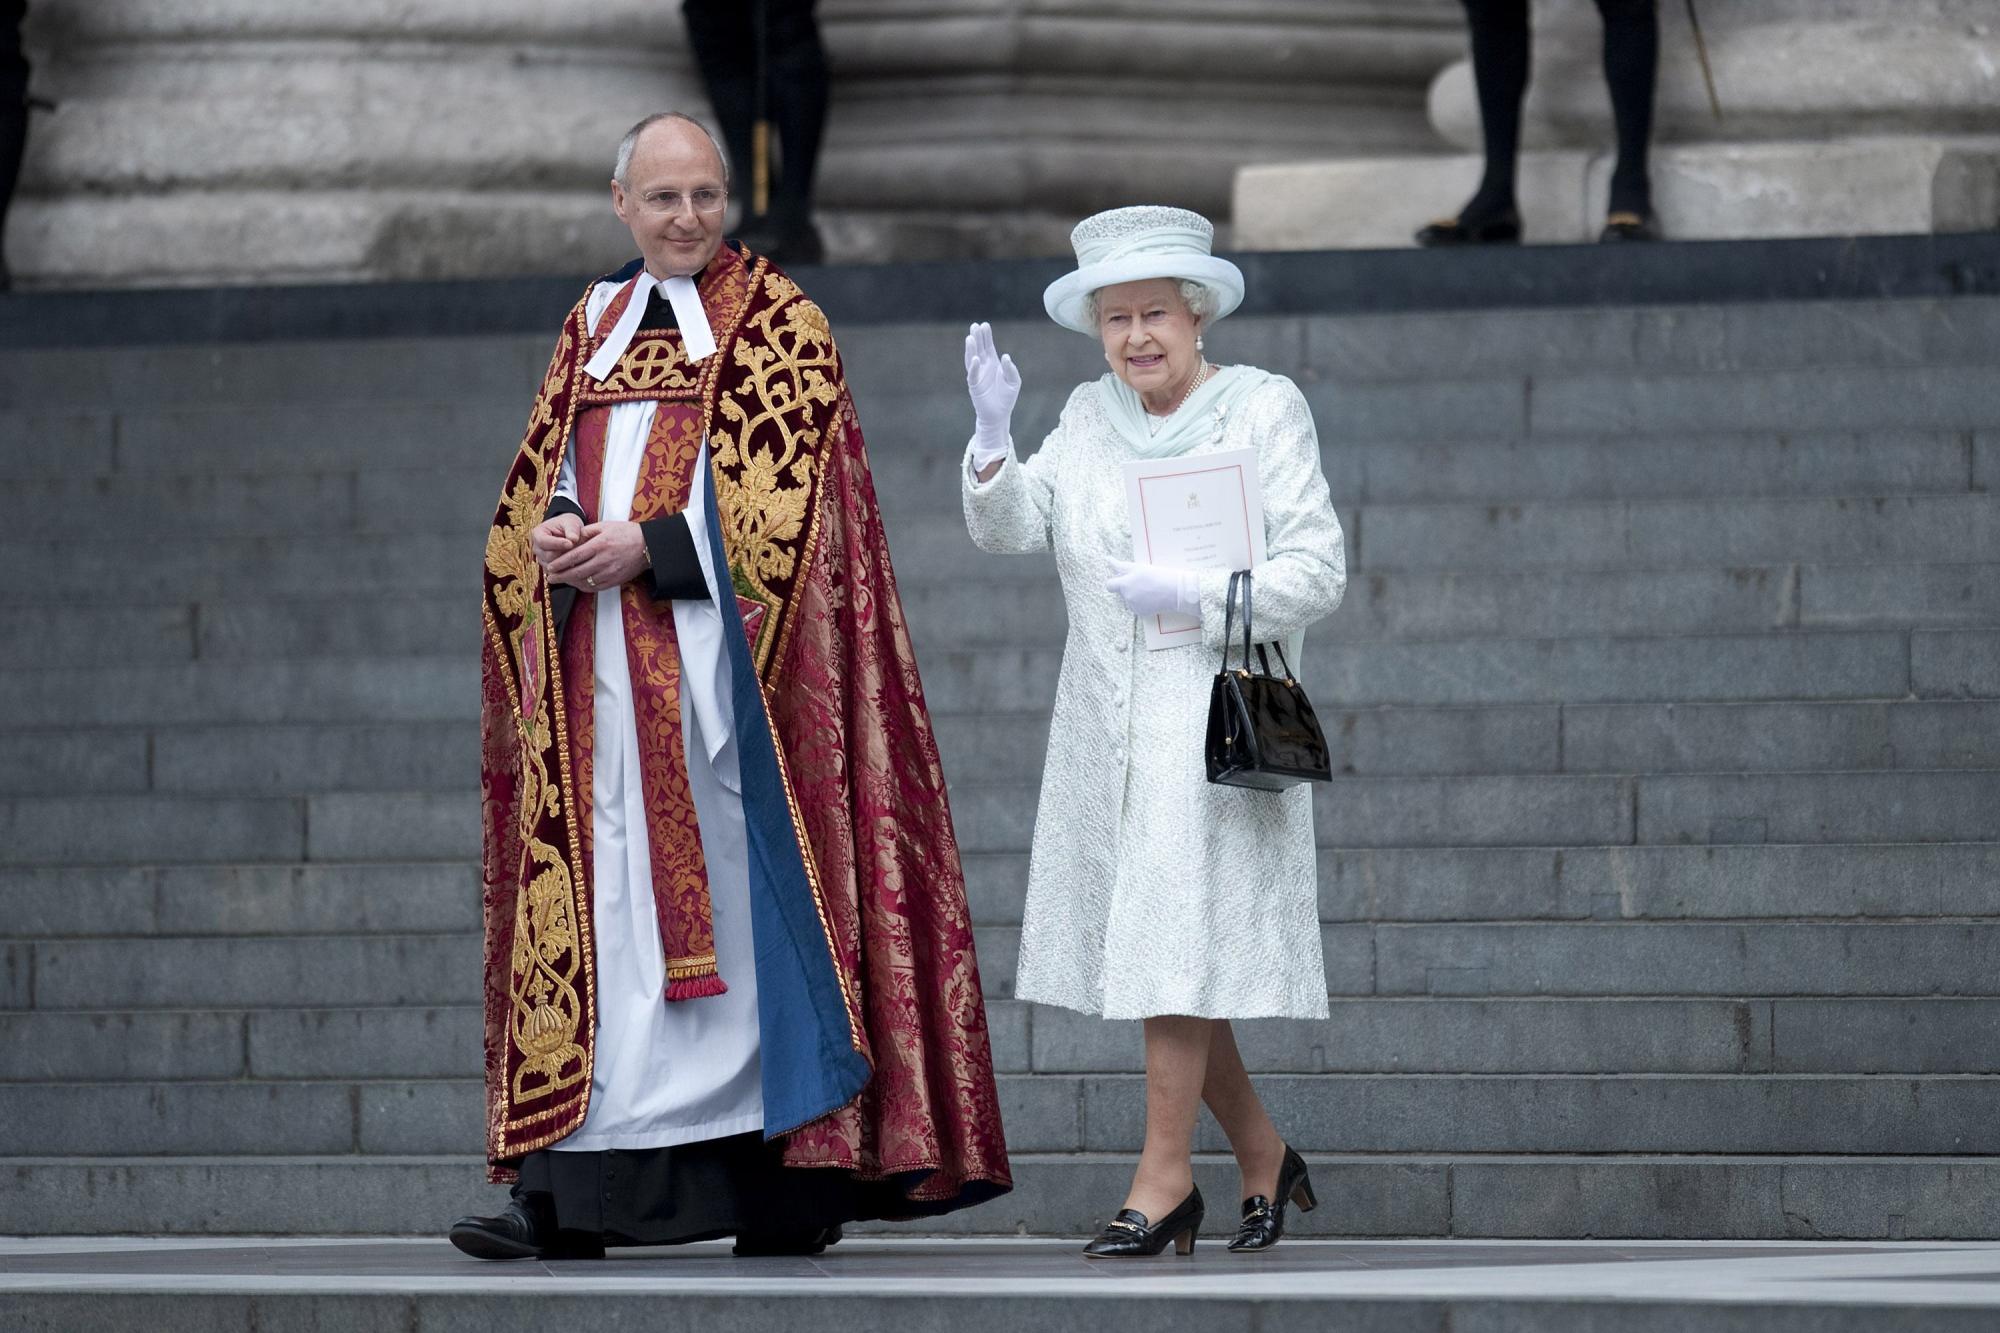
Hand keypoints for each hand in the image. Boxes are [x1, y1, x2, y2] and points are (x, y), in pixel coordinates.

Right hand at [530, 513, 583, 570]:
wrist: (567, 532)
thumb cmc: (568, 524)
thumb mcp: (570, 522)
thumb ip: (572, 529)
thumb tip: (573, 539)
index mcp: (537, 534)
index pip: (543, 541)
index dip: (557, 544)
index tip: (570, 543)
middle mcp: (537, 549)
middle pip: (548, 556)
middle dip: (564, 554)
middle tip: (579, 552)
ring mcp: (541, 560)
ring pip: (553, 567)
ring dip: (566, 563)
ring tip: (580, 558)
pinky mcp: (549, 569)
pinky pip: (557, 574)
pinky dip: (568, 571)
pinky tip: (578, 566)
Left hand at [546, 520, 647, 592]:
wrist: (647, 545)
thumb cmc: (626, 533)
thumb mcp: (605, 526)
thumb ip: (586, 532)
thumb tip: (570, 539)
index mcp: (600, 544)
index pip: (575, 556)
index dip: (561, 563)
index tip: (551, 567)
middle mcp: (604, 560)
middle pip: (577, 571)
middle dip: (561, 576)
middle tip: (551, 577)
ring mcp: (610, 572)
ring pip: (585, 581)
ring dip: (571, 582)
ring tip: (562, 580)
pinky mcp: (615, 580)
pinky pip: (596, 587)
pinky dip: (584, 586)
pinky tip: (577, 583)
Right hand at [963, 321, 1020, 468]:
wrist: (999, 415)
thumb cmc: (1007, 398)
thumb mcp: (1014, 382)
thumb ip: (1011, 369)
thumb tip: (1006, 356)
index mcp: (994, 364)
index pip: (988, 346)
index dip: (986, 336)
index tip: (984, 325)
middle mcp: (984, 367)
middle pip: (979, 349)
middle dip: (977, 338)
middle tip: (975, 326)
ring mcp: (978, 375)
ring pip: (972, 359)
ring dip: (971, 349)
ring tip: (970, 337)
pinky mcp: (974, 386)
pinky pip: (972, 374)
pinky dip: (974, 367)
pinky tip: (976, 359)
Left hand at [1107, 559, 1199, 617]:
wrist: (1175, 591)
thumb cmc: (1158, 576)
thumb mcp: (1139, 567)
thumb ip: (1121, 566)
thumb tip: (1108, 560)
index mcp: (1125, 584)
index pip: (1110, 585)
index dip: (1114, 582)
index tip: (1121, 579)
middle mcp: (1127, 597)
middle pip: (1121, 591)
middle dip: (1127, 586)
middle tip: (1141, 581)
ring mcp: (1133, 606)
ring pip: (1129, 598)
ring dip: (1134, 594)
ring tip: (1149, 588)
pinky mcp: (1141, 613)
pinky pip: (1136, 606)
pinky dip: (1141, 602)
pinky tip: (1151, 597)